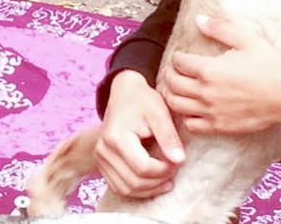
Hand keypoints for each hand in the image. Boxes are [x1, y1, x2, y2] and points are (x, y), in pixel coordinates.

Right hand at [94, 70, 185, 198]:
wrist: (124, 91)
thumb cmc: (142, 99)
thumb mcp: (159, 112)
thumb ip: (169, 137)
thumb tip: (179, 160)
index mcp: (116, 136)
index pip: (142, 167)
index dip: (163, 171)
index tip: (177, 162)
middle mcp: (104, 149)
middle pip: (133, 182)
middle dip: (157, 182)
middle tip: (174, 170)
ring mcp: (100, 157)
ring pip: (125, 189)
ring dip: (148, 189)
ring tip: (166, 179)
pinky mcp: (101, 163)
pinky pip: (118, 186)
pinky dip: (137, 189)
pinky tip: (153, 181)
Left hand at [162, 15, 280, 134]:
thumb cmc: (268, 65)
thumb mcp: (245, 39)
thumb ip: (219, 27)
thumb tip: (198, 19)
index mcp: (209, 69)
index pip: (178, 63)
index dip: (177, 57)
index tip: (180, 56)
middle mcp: (205, 92)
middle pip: (172, 84)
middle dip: (169, 75)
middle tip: (174, 71)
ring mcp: (210, 112)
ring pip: (176, 106)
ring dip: (172, 95)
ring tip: (177, 88)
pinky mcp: (219, 127)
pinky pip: (191, 125)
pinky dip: (186, 116)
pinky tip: (192, 108)